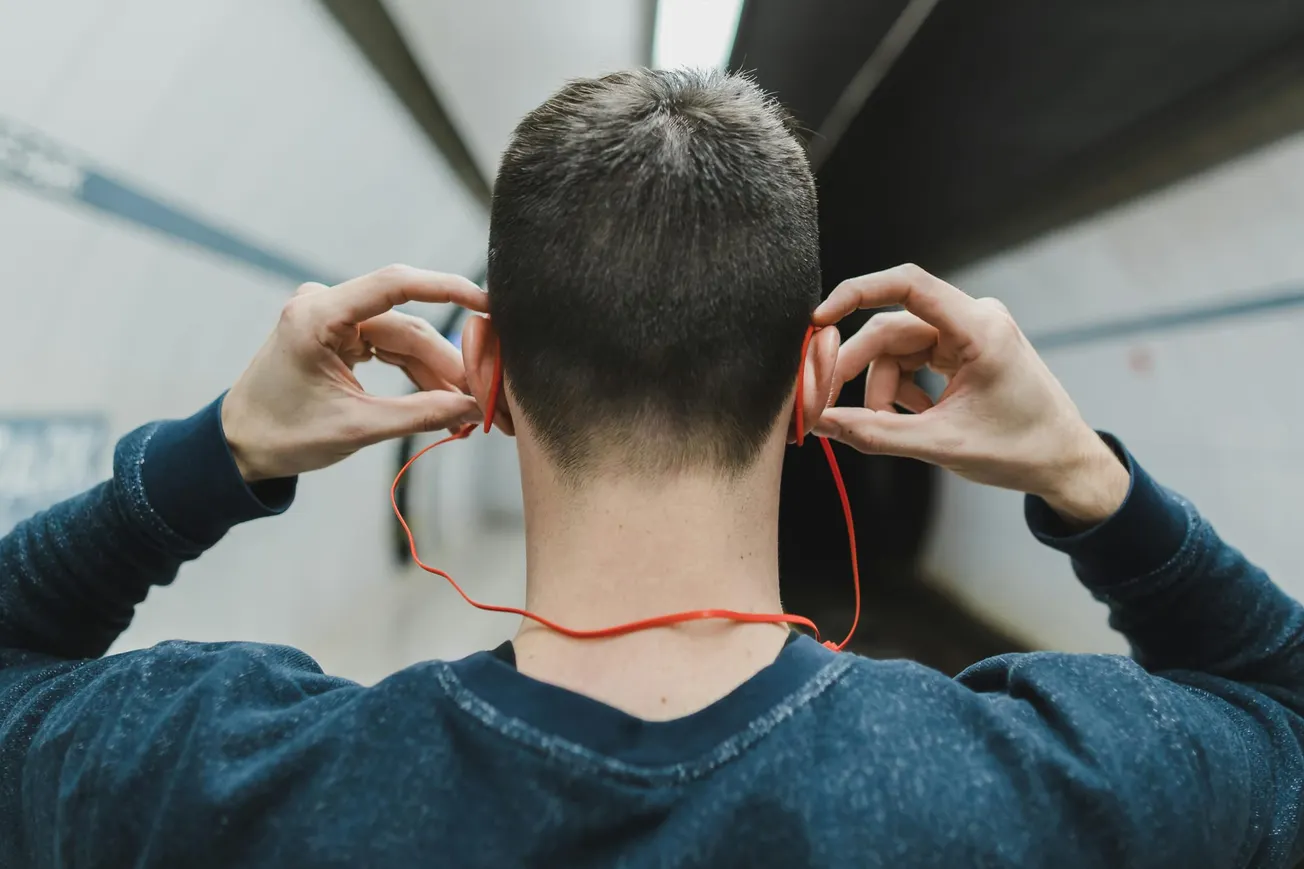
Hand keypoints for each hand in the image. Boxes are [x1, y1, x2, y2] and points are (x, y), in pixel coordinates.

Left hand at [221, 265, 488, 481]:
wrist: (240, 445)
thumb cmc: (283, 435)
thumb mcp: (356, 428)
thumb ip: (419, 414)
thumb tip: (472, 408)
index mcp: (317, 315)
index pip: (395, 285)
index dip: (447, 289)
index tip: (487, 304)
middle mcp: (325, 305)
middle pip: (407, 325)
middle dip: (449, 361)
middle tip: (486, 394)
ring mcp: (333, 317)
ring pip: (404, 338)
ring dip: (437, 371)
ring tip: (469, 405)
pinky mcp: (340, 334)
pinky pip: (391, 346)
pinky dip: (417, 371)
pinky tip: (444, 397)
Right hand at [811, 264, 1127, 525]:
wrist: (1065, 463)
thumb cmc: (1021, 451)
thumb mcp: (940, 445)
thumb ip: (875, 432)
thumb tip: (820, 422)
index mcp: (980, 329)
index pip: (907, 285)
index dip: (856, 294)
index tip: (818, 322)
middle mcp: (975, 319)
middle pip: (891, 330)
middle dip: (856, 368)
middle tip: (824, 404)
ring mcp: (970, 332)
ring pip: (896, 349)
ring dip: (881, 389)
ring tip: (888, 427)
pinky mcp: (964, 349)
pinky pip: (913, 359)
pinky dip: (901, 389)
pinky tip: (914, 417)